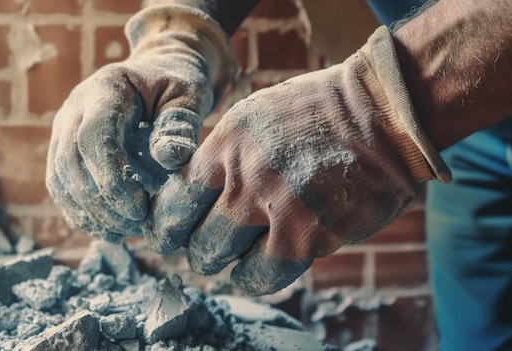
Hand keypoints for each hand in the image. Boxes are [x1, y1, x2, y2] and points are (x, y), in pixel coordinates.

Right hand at [46, 5, 236, 242]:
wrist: (158, 74)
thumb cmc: (177, 85)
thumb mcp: (189, 94)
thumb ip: (180, 124)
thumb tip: (169, 158)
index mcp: (105, 89)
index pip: (93, 137)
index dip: (110, 178)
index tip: (138, 209)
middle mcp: (75, 108)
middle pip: (70, 162)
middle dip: (100, 202)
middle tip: (134, 225)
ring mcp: (65, 129)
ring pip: (60, 178)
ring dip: (88, 212)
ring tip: (122, 233)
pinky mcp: (66, 149)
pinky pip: (61, 186)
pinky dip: (81, 212)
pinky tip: (108, 230)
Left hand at [145, 27, 449, 294]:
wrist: (381, 115)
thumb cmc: (317, 114)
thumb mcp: (256, 116)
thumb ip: (223, 153)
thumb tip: (195, 190)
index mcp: (228, 143)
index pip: (177, 196)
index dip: (169, 222)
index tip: (169, 234)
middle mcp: (245, 175)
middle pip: (195, 233)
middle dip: (194, 247)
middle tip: (200, 251)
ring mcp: (276, 207)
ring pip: (220, 257)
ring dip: (217, 266)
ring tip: (222, 265)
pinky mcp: (309, 236)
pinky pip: (262, 274)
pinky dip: (249, 279)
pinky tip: (247, 275)